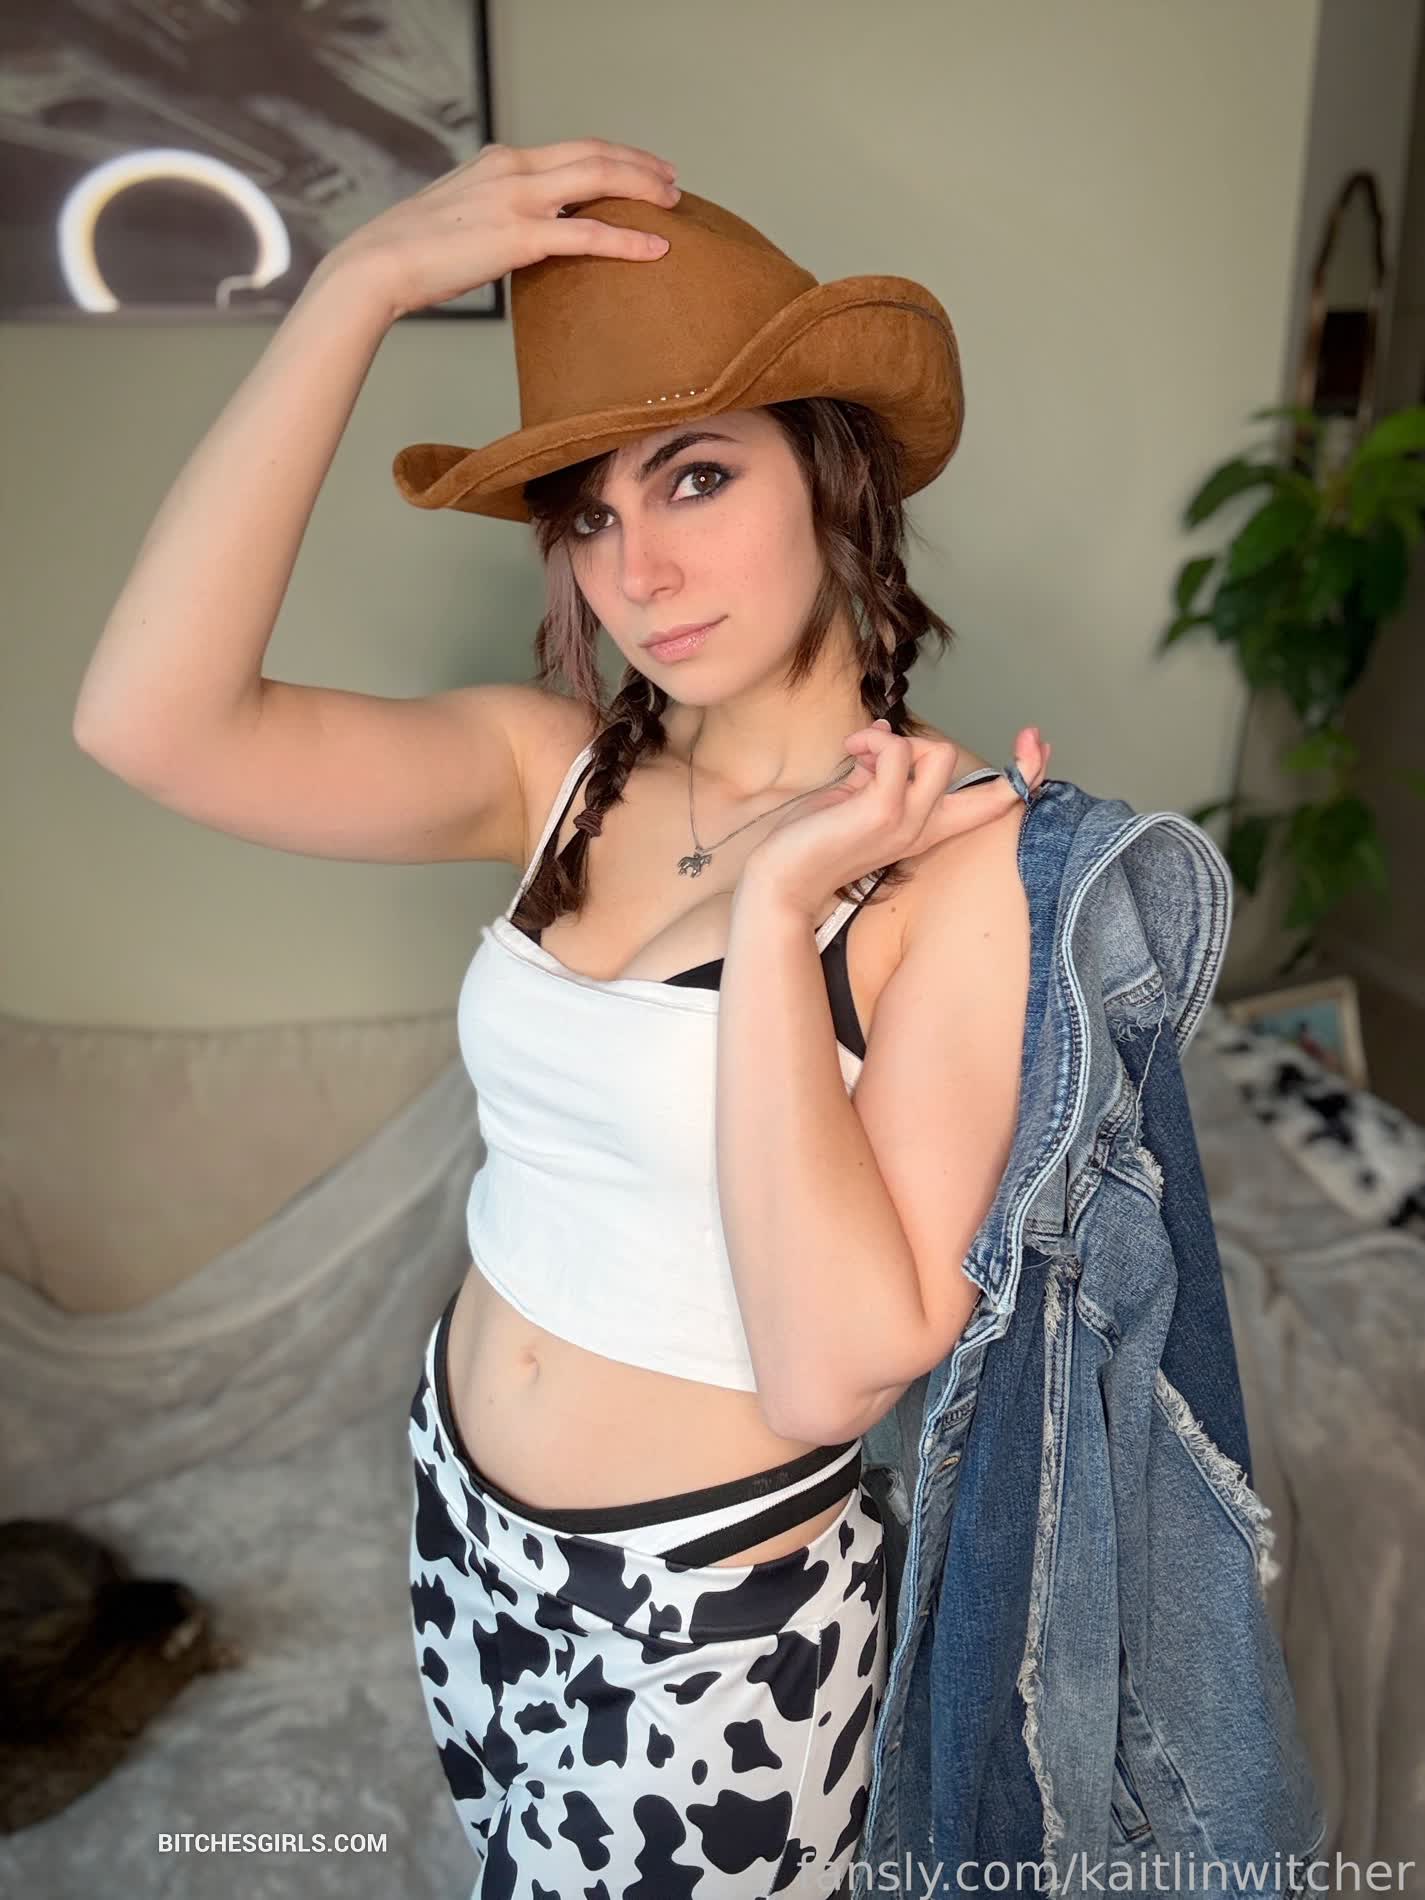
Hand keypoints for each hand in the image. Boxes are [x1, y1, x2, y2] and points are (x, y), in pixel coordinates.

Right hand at [329, 136, 679, 319]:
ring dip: (644, 189)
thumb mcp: (458, 215)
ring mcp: (518, 199)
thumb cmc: (412, 251)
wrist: (379, 264)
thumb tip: (515, 235)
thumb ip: (493, 213)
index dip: (613, 156)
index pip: (570, 148)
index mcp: (500, 160)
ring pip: (599, 180)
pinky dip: (628, 239)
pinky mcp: (520, 236)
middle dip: (640, 165)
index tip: (641, 168)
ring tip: (675, 204)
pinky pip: (587, 233)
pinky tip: (655, 248)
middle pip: (594, 153)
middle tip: (672, 181)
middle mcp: (513, 168)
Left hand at [741, 720, 1051, 922]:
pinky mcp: (884, 812)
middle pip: (983, 784)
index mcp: (925, 827)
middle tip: (956, 742)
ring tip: (860, 754)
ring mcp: (908, 823)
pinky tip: (850, 754)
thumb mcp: (857, 797)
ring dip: (895, 740)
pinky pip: (898, 751)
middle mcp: (925, 828)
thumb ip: (880, 768)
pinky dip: (873, 742)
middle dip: (988, 753)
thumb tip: (884, 733)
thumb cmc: (812, 841)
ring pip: (937, 753)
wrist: (780, 879)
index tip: (1036, 741)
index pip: (991, 804)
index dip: (1023, 772)